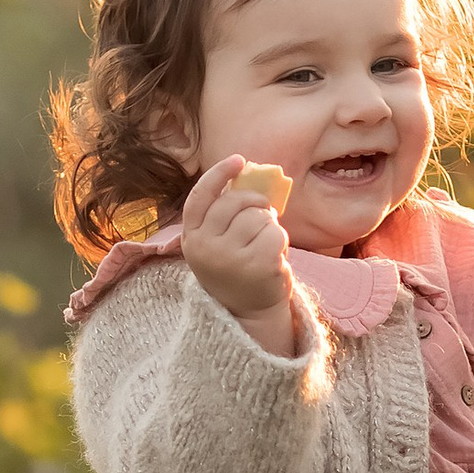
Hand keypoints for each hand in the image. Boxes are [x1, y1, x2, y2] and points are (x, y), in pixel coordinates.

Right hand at [182, 155, 296, 352]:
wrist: (249, 312)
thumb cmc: (236, 267)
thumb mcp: (219, 241)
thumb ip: (224, 213)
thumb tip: (248, 173)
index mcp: (192, 237)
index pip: (201, 196)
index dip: (219, 174)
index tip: (239, 160)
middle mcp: (205, 247)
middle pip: (235, 201)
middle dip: (254, 201)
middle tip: (262, 213)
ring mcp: (230, 258)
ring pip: (258, 216)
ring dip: (268, 225)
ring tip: (263, 245)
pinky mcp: (258, 265)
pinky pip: (276, 232)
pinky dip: (281, 240)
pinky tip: (273, 257)